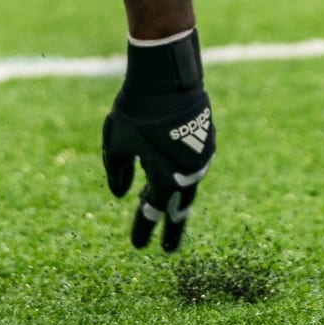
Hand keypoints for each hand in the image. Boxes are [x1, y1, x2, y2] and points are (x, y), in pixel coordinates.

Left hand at [101, 33, 214, 250]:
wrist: (167, 75)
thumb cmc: (137, 109)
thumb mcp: (117, 141)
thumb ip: (116, 170)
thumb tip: (120, 193)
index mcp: (165, 178)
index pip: (151, 211)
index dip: (144, 229)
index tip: (139, 246)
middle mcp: (189, 173)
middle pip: (178, 208)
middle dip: (172, 228)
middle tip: (168, 248)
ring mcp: (201, 156)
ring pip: (187, 184)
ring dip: (175, 197)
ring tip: (166, 208)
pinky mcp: (206, 137)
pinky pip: (192, 163)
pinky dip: (180, 171)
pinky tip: (170, 168)